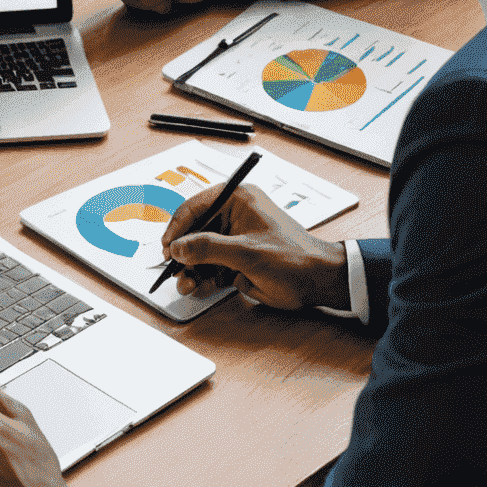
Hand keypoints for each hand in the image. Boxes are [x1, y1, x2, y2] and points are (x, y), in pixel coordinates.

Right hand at [161, 183, 349, 308]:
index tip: (168, 248)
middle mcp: (234, 215)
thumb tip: (178, 248)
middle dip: (184, 254)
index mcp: (238, 199)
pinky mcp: (238, 258)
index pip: (195, 207)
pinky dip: (204, 277)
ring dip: (191, 269)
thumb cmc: (293, 258)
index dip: (178, 228)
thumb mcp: (246, 252)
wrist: (319, 282)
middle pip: (195, 231)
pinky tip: (200, 286)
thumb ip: (208, 248)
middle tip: (175, 270)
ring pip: (201, 251)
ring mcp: (235, 238)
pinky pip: (212, 266)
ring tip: (187, 284)